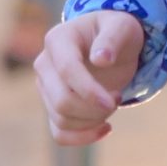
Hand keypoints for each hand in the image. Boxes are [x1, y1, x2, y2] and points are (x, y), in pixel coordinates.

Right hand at [35, 10, 142, 144]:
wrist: (110, 44)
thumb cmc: (116, 31)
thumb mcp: (122, 28)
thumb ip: (112, 39)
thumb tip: (100, 59)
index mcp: (58, 39)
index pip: (67, 70)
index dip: (90, 90)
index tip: (117, 99)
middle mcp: (44, 64)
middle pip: (61, 101)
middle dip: (94, 109)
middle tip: (117, 97)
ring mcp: (45, 87)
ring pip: (62, 120)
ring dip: (93, 120)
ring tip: (113, 104)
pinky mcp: (52, 106)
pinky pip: (59, 133)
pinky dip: (82, 137)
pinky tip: (106, 128)